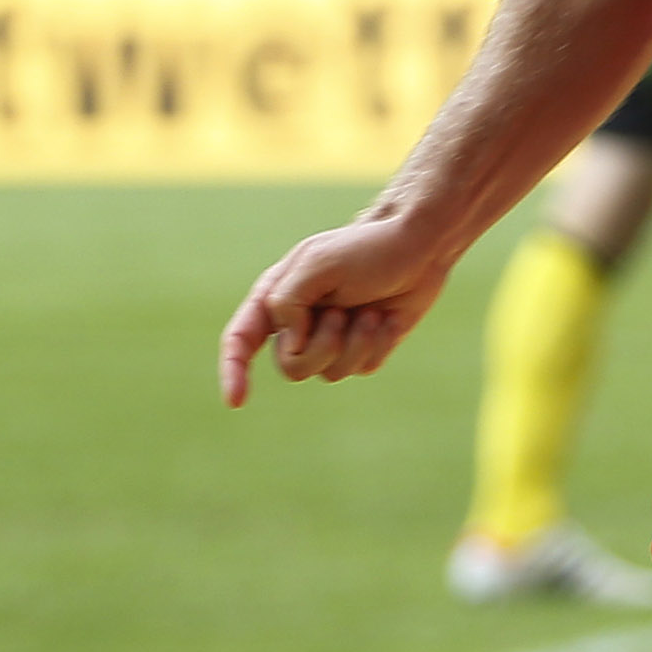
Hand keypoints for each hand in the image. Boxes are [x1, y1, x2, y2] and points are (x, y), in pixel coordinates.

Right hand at [217, 212, 461, 407]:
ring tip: (369, 311)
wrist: (419, 249)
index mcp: (277, 296)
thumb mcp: (319, 263)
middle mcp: (300, 321)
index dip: (233, 371)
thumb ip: (288, 301)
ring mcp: (331, 338)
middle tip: (341, 315)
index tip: (236, 402)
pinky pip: (360, 370)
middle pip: (291, 367)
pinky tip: (386, 319)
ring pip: (329, 373)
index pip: (240, 339)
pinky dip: (376, 345)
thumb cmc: (366, 249)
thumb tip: (290, 343)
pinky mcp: (361, 349)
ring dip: (354, 343)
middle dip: (321, 347)